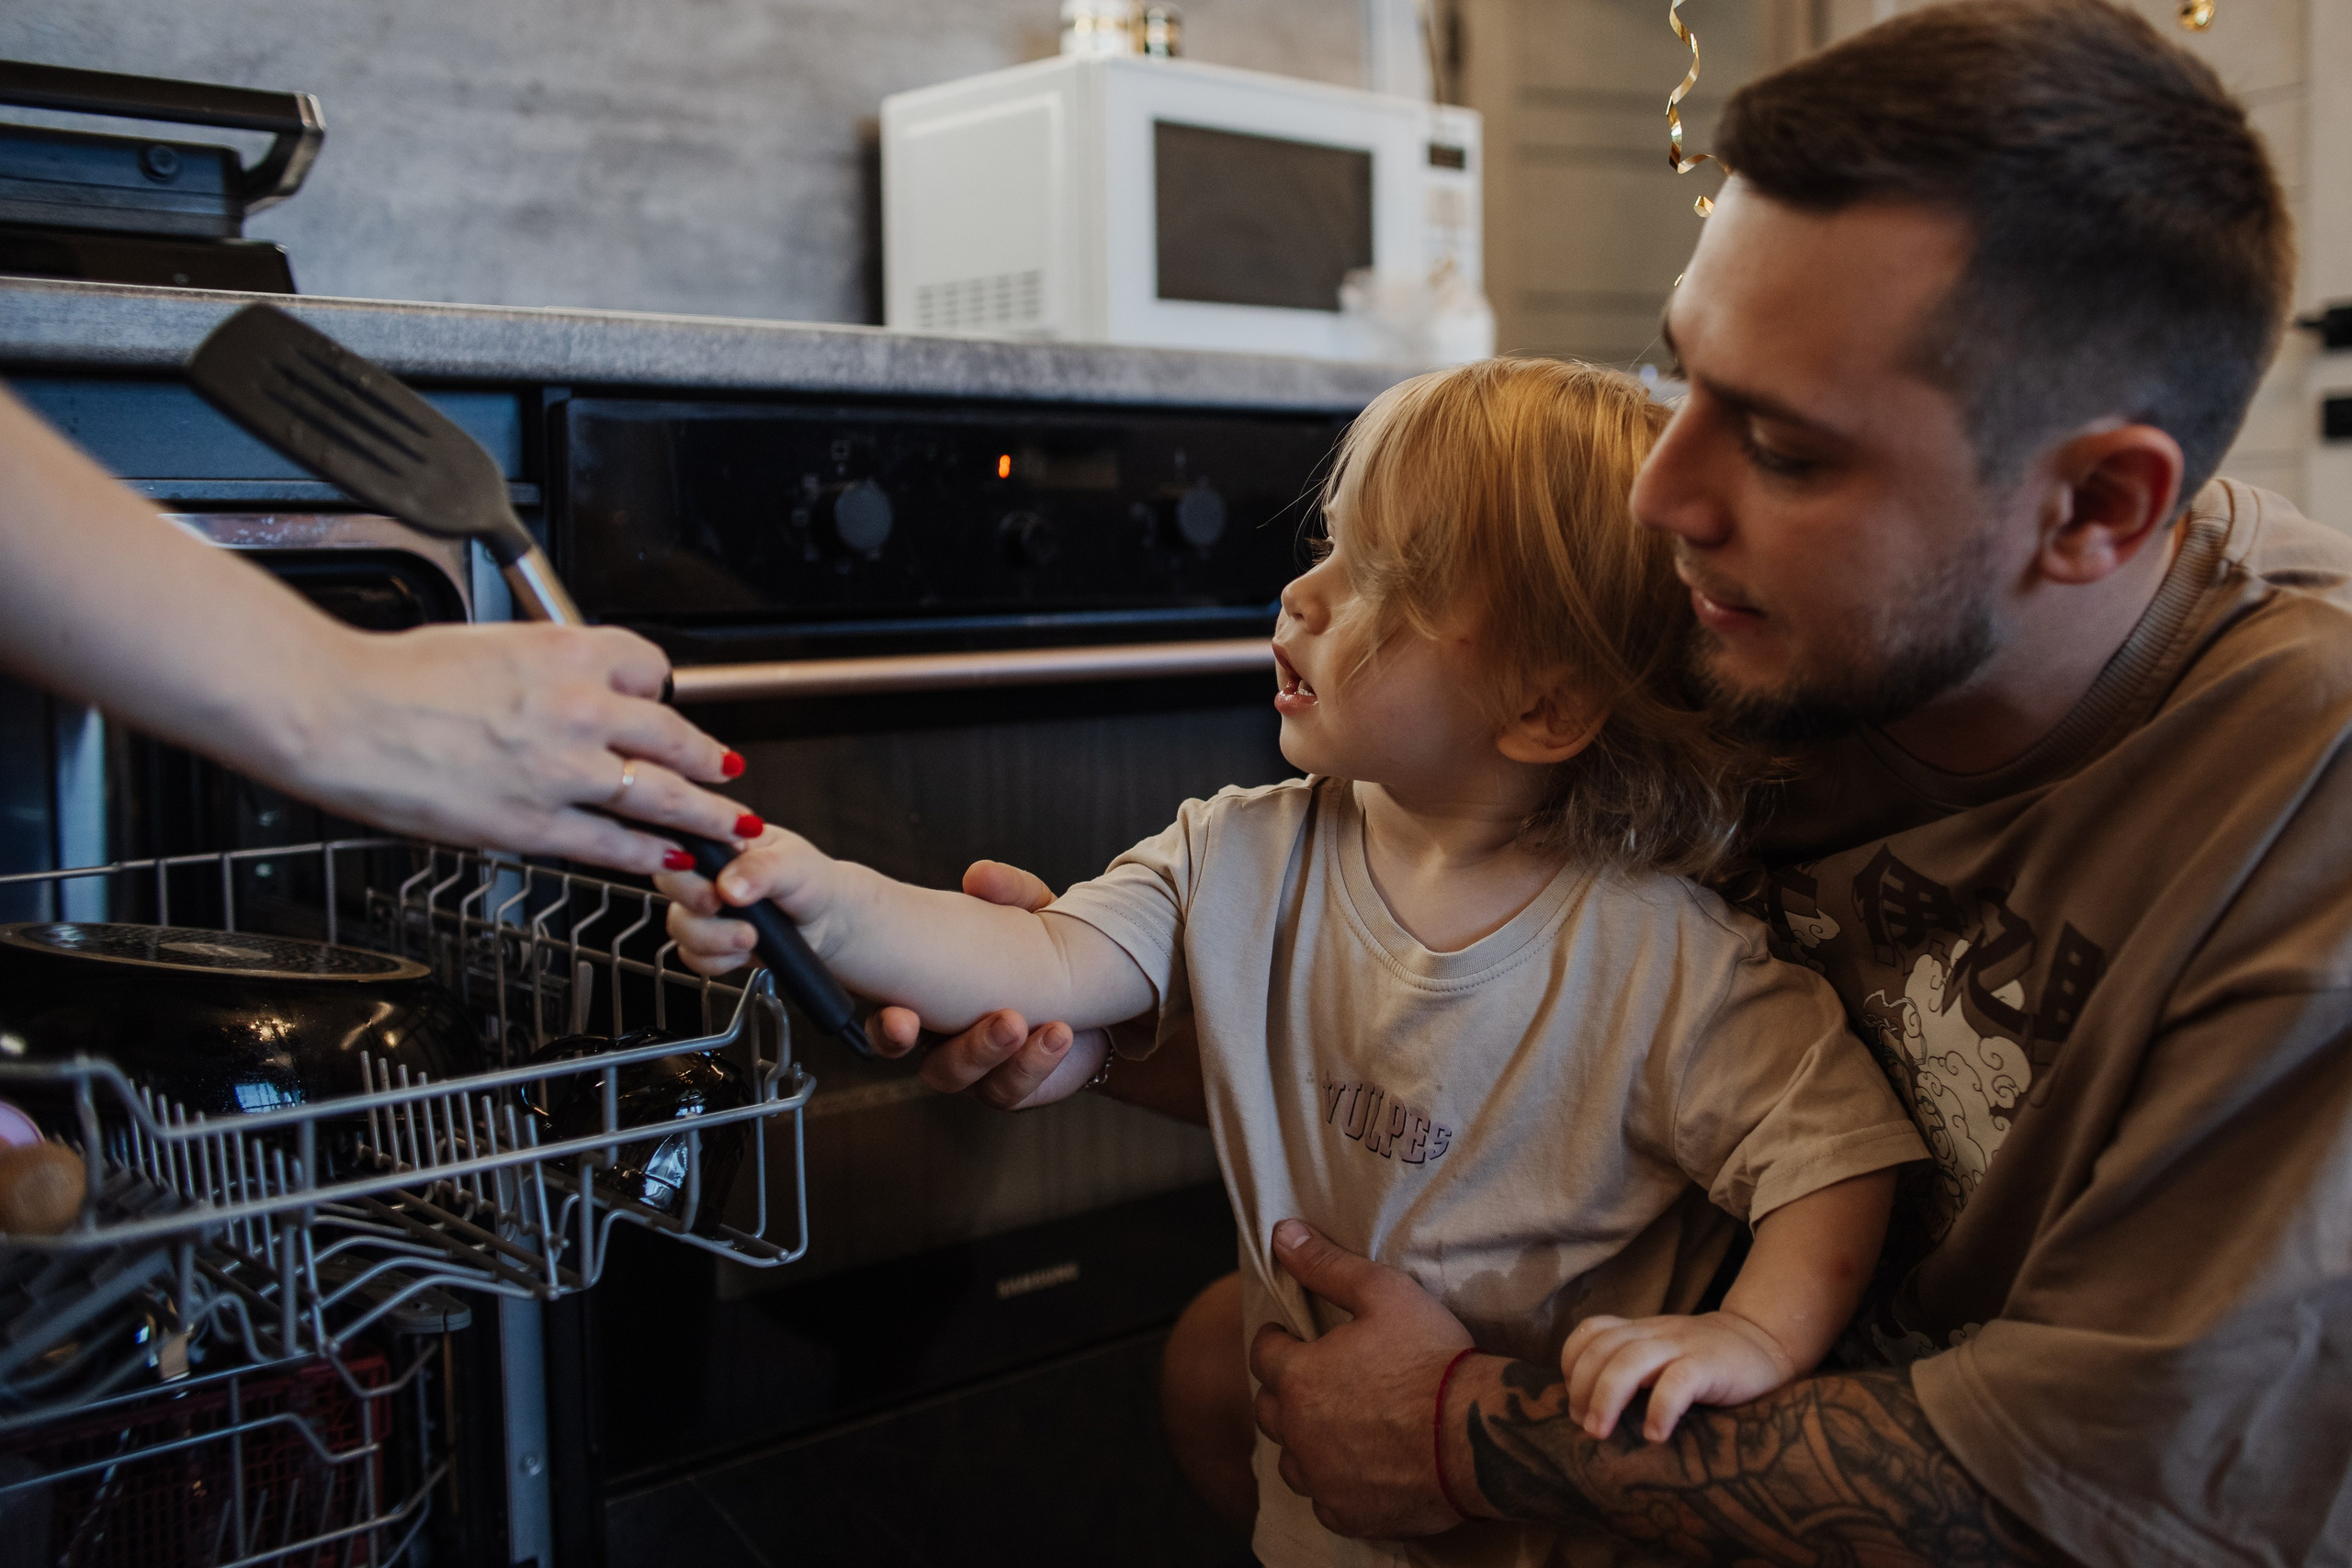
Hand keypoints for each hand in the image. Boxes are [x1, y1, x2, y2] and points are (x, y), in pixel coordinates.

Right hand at [320, 621, 749, 875]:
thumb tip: (563, 679)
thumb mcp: (487, 643)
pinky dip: (650, 853)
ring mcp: (562, 770)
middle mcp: (578, 708)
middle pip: (673, 736)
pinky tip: (670, 860)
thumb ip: (539, 667)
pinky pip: (613, 843)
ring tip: (731, 825)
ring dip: (704, 814)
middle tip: (729, 771)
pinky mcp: (534, 823)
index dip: (661, 690)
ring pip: (659, 795)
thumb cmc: (393, 677)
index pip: (648, 668)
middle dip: (708, 759)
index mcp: (565, 652)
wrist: (339, 713)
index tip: (665, 704)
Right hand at [653, 822, 839, 974]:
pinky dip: (718, 960)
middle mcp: (704, 872)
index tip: (713, 884)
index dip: (685, 863)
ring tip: (751, 937)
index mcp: (719, 840)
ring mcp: (703, 909)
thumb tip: (729, 886)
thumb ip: (762, 869)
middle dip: (698, 904)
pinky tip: (745, 950)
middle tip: (726, 907)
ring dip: (713, 939)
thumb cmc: (810, 880)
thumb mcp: (794, 864)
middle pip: (670, 885)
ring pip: (680, 927)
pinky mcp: (708, 943)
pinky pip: (692, 956)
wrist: (825, 921)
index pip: (681, 842)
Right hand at [866, 861, 1094, 1108]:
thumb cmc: (1049, 949)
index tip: (902, 1016)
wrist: (1101, 997)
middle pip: (903, 1049)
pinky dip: (1030, 1064)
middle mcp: (938, 1033)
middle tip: (942, 1016)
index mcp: (927, 988)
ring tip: (1018, 1022)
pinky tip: (1056, 1036)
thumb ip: (1009, 890)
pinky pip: (1006, 1089)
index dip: (884, 1018)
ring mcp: (971, 1066)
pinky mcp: (1008, 1087)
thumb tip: (980, 876)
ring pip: (954, 1074)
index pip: (885, 1006)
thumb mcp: (1034, 910)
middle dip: (916, 1044)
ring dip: (984, 1050)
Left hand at [1247, 1219, 1473, 1537]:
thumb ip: (1326, 1265)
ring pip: (1290, 1460)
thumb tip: (1281, 1234)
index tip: (1290, 1337)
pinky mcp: (1348, 1514)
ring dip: (1301, 1440)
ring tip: (1329, 1425)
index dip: (1276, 1341)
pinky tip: (1353, 1468)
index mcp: (1299, 1377)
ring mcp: (1321, 1479)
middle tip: (1313, 1379)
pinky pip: (1322, 1500)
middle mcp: (1299, 1433)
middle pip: (1268, 1410)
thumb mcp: (1383, 1293)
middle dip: (1284, 1390)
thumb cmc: (1432, 1358)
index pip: (1263, 1354)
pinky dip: (1330, 1483)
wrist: (1478, 1434)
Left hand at [1560, 1310, 1796, 1443]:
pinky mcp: (1710, 1365)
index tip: (1575, 1401)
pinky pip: (1678, 1381)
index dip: (1573, 1363)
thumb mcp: (1664, 1354)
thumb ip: (1632, 1368)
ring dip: (1607, 1398)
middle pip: (1602, 1348)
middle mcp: (1656, 1333)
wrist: (1766, 1344)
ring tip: (1600, 1433)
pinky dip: (1660, 1409)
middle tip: (1584, 1426)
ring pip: (1630, 1361)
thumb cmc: (1707, 1362)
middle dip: (1582, 1387)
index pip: (1591, 1332)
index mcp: (1641, 1330)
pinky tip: (1655, 1436)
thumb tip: (1588, 1411)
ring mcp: (1683, 1346)